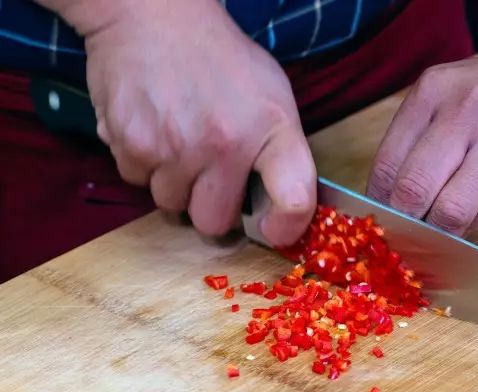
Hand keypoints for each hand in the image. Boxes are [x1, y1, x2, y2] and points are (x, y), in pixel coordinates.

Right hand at [82, 0, 315, 244]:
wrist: (154, 15)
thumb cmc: (220, 58)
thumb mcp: (272, 94)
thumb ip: (278, 150)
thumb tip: (272, 206)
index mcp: (270, 129)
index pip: (294, 201)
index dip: (285, 228)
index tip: (272, 229)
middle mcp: (222, 146)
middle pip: (212, 223)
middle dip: (210, 206)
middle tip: (209, 175)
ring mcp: (171, 149)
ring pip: (170, 204)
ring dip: (174, 183)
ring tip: (177, 140)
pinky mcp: (129, 145)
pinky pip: (136, 180)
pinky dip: (144, 163)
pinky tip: (153, 127)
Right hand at [367, 33, 477, 234]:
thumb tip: (441, 236)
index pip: (451, 208)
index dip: (440, 239)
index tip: (434, 254)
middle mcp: (461, 108)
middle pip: (410, 187)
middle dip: (407, 223)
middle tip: (410, 242)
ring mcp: (435, 91)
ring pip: (388, 165)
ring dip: (389, 198)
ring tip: (402, 215)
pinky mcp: (423, 85)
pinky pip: (390, 140)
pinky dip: (391, 171)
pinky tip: (401, 185)